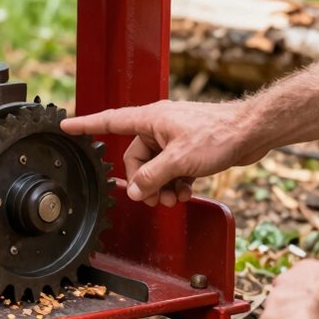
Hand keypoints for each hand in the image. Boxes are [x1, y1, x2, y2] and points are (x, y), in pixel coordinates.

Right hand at [60, 100, 268, 205]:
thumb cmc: (218, 135)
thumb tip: (135, 191)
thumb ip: (152, 177)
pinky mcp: (189, 147)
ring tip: (175, 199)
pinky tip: (186, 192)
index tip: (66, 127)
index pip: (109, 121)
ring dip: (162, 186)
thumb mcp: (179, 161)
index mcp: (150, 119)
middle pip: (136, 158)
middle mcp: (158, 125)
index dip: (85, 125)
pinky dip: (176, 182)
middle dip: (144, 182)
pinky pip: (171, 168)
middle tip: (154, 199)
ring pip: (155, 166)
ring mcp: (174, 136)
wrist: (252, 131)